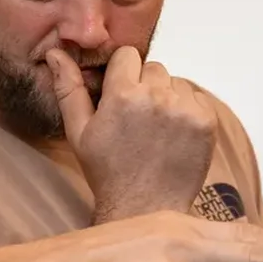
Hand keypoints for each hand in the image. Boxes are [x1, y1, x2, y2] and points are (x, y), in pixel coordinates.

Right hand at [48, 47, 217, 219]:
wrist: (145, 208)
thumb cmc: (108, 172)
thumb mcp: (79, 131)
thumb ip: (68, 88)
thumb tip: (55, 53)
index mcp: (122, 95)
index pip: (127, 55)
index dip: (122, 75)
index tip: (119, 96)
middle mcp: (156, 97)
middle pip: (154, 68)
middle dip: (145, 86)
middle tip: (137, 118)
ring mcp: (185, 109)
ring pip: (176, 82)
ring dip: (167, 97)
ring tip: (155, 129)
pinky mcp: (206, 121)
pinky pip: (196, 98)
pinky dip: (187, 111)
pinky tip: (173, 135)